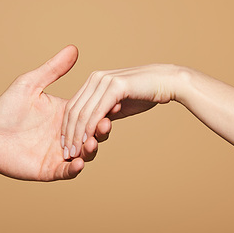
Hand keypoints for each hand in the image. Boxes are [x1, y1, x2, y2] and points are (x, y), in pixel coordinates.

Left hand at [0, 45, 110, 180]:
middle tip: (105, 124)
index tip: (114, 102)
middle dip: (101, 130)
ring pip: (84, 154)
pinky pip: (67, 171)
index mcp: (65, 114)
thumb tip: (73, 48)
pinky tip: (79, 162)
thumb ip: (53, 69)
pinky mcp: (50, 169)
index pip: (90, 112)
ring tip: (91, 143)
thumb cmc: (6, 108)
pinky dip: (75, 169)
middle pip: (92, 134)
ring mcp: (60, 153)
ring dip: (91, 149)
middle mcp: (66, 134)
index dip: (103, 109)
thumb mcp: (30, 84)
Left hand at [61, 64, 180, 158]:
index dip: (67, 127)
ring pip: (83, 113)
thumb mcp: (120, 103)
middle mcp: (96, 78)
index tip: (65, 146)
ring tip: (75, 153)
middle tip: (67, 154)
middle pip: (74, 110)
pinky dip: (90, 129)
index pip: (73, 106)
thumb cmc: (146, 93)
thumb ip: (105, 113)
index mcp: (94, 80)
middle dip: (68, 135)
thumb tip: (93, 128)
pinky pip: (97, 112)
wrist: (168, 81)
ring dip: (77, 136)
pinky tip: (88, 142)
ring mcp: (104, 81)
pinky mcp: (115, 87)